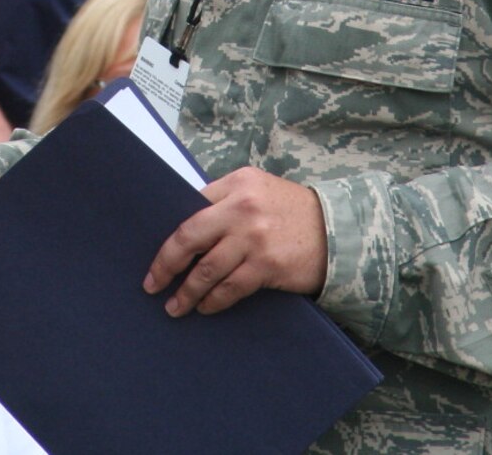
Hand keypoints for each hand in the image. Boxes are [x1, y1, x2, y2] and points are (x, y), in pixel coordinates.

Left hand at [143, 167, 325, 316]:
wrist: (339, 230)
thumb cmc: (293, 212)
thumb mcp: (259, 190)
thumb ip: (226, 201)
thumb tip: (188, 231)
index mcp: (236, 184)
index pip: (190, 208)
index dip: (169, 235)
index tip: (156, 255)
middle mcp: (242, 207)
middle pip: (189, 238)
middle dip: (165, 264)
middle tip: (152, 284)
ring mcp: (254, 237)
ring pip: (206, 270)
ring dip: (187, 292)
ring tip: (175, 306)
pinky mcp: (267, 265)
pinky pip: (229, 288)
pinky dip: (213, 301)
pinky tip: (205, 308)